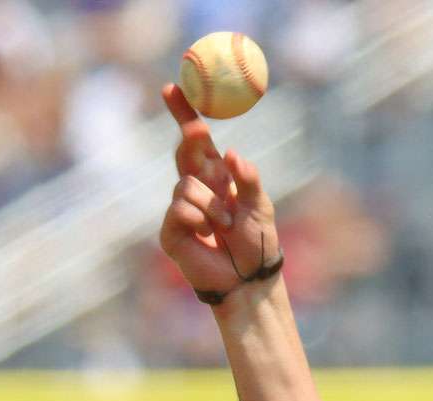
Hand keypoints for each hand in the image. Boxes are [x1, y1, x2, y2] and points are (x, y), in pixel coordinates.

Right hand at [157, 83, 282, 297]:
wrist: (249, 280)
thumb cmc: (258, 243)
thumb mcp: (261, 207)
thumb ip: (249, 181)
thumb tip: (232, 155)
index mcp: (217, 178)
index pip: (197, 141)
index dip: (184, 114)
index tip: (173, 88)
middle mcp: (196, 188)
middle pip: (182, 152)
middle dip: (187, 137)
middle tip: (195, 129)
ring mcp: (180, 208)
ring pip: (186, 186)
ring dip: (211, 206)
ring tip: (224, 227)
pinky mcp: (171, 230)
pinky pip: (180, 210)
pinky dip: (198, 219)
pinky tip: (207, 237)